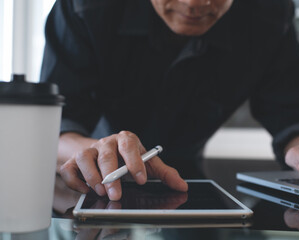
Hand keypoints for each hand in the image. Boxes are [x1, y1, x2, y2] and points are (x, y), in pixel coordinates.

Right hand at [59, 131, 187, 200]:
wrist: (106, 152)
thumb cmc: (128, 158)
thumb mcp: (147, 163)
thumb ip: (164, 173)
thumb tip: (181, 186)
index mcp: (126, 140)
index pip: (130, 146)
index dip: (134, 162)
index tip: (141, 178)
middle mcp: (107, 143)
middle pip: (106, 154)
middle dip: (111, 175)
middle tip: (117, 193)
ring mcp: (90, 150)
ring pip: (85, 157)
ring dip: (91, 175)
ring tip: (101, 191)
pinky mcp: (74, 160)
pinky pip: (69, 168)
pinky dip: (75, 180)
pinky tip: (85, 190)